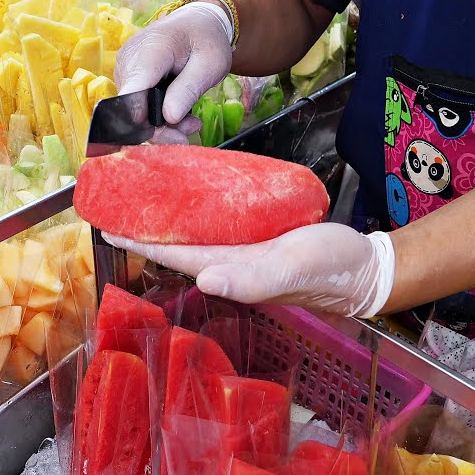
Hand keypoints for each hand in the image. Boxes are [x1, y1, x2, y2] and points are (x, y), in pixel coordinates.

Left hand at [105, 223, 396, 318]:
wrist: (366, 269)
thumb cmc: (331, 271)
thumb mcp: (293, 270)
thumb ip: (252, 279)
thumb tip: (204, 280)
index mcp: (230, 269)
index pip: (173, 254)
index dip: (139, 241)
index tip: (107, 224)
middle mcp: (230, 262)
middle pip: (177, 243)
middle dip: (146, 226)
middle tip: (118, 200)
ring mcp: (246, 250)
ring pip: (197, 232)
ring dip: (168, 218)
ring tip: (145, 195)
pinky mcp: (262, 237)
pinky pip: (222, 222)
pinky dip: (201, 210)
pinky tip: (196, 196)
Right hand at [115, 1, 232, 125]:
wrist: (196, 24)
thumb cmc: (206, 41)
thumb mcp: (211, 64)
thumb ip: (189, 88)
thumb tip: (168, 117)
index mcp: (151, 50)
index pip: (134, 91)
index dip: (144, 120)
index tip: (171, 135)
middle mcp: (129, 60)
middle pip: (133, 108)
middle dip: (162, 127)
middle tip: (193, 129)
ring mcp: (125, 69)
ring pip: (135, 112)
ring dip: (163, 124)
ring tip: (191, 121)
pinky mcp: (127, 78)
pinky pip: (137, 106)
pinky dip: (158, 116)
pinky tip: (179, 112)